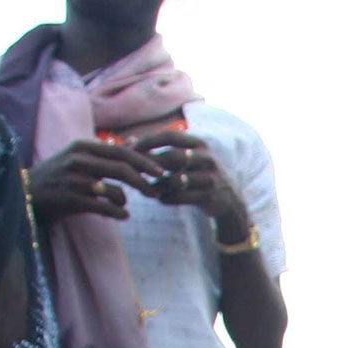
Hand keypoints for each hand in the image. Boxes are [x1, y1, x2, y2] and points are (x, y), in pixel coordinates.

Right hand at [26, 138, 160, 222]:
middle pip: (121, 169)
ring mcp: (74, 180)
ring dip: (125, 200)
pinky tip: (123, 216)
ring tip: (125, 206)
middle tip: (155, 192)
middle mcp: (78, 160)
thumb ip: (107, 153)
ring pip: (114, 190)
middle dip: (143, 181)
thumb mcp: (80, 157)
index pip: (120, 152)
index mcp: (83, 147)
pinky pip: (104, 207)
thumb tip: (136, 143)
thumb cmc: (59, 175)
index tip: (160, 172)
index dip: (143, 162)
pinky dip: (118, 213)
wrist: (26, 192)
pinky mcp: (71, 199)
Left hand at [130, 131, 247, 234]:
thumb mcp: (187, 158)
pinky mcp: (210, 196)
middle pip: (172, 157)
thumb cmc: (199, 175)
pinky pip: (182, 197)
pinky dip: (168, 199)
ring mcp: (210, 178)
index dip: (149, 141)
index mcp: (199, 144)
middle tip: (136, 172)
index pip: (170, 136)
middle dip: (152, 165)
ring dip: (159, 186)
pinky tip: (161, 199)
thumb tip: (128, 141)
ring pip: (176, 180)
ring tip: (148, 190)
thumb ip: (161, 150)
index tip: (132, 149)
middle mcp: (206, 158)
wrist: (230, 200)